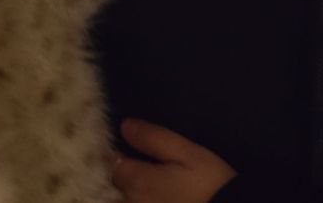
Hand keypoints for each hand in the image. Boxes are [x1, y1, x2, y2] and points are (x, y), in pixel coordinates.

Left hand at [113, 118, 236, 202]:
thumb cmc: (209, 182)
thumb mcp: (187, 153)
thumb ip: (154, 139)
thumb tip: (125, 126)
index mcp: (138, 181)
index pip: (113, 163)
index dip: (116, 151)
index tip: (123, 144)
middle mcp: (132, 202)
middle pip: (115, 184)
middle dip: (120, 172)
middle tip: (133, 161)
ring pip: (123, 199)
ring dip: (125, 189)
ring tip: (146, 179)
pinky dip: (136, 199)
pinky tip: (154, 195)